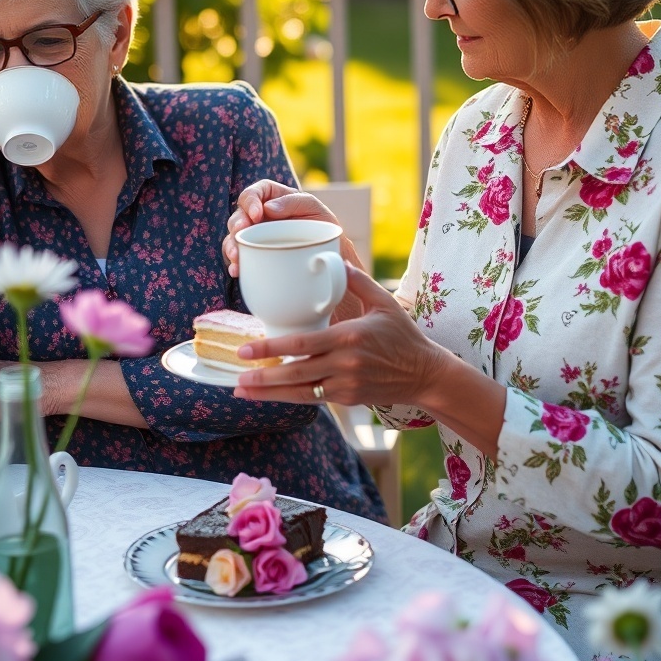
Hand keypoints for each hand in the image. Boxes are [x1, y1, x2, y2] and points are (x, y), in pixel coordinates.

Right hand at [223, 179, 338, 276]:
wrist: (327, 252)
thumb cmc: (321, 224)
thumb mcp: (314, 207)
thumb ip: (293, 202)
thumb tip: (268, 209)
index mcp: (271, 197)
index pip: (254, 193)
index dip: (250, 201)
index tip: (256, 214)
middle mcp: (258, 216)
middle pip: (239, 215)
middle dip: (237, 224)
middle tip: (241, 232)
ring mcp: (254, 235)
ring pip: (234, 237)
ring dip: (231, 245)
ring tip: (236, 256)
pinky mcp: (254, 254)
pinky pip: (239, 257)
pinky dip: (235, 264)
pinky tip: (236, 270)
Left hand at [233, 263, 445, 407]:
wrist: (425, 373)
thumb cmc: (404, 335)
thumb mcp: (384, 302)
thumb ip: (358, 281)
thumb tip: (336, 261)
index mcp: (349, 337)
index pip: (303, 344)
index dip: (272, 346)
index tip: (247, 348)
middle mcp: (345, 364)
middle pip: (296, 372)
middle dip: (263, 375)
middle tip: (236, 374)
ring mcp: (346, 385)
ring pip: (300, 391)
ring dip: (270, 393)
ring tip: (242, 391)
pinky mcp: (348, 399)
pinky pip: (313, 398)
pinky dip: (290, 397)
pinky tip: (270, 395)